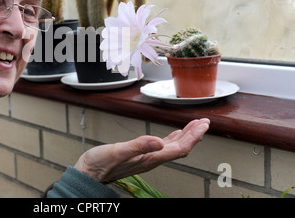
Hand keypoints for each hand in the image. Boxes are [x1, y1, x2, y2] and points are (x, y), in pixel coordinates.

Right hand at [74, 118, 209, 182]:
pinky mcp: (141, 155)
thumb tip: (160, 141)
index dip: (194, 136)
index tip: (203, 124)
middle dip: (194, 134)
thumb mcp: (119, 151)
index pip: (179, 148)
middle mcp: (152, 158)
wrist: (90, 172)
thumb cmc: (101, 163)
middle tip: (204, 122)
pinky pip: (163, 146)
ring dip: (186, 136)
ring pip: (173, 147)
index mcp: (150, 157)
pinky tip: (174, 134)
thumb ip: (139, 146)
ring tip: (195, 126)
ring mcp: (147, 157)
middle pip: (180, 147)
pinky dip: (173, 138)